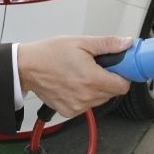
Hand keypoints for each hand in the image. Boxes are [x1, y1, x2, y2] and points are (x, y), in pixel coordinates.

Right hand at [17, 36, 132, 117]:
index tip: (118, 67)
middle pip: (112, 92)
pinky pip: (86, 104)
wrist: (27, 67)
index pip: (123, 86)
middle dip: (109, 79)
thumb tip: (126, 43)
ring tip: (82, 73)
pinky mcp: (68, 111)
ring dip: (97, 87)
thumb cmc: (50, 53)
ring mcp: (77, 106)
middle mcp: (86, 97)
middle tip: (96, 66)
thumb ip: (107, 44)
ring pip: (100, 99)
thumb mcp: (81, 42)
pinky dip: (84, 95)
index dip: (123, 75)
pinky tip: (74, 83)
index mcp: (92, 79)